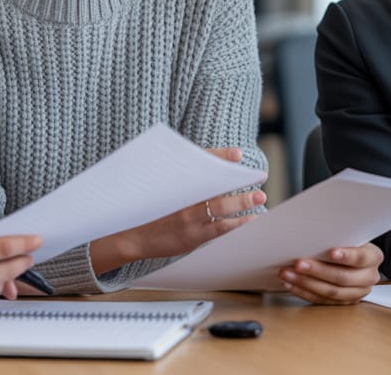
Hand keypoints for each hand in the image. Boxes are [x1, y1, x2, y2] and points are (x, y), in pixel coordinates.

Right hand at [89, 147, 266, 273]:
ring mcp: (188, 218)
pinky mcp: (192, 236)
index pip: (200, 163)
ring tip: (260, 199)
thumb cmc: (149, 212)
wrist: (131, 236)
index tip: (237, 153)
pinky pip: (219, 229)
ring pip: (221, 208)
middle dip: (238, 181)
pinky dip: (237, 224)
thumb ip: (182, 178)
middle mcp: (182, 198)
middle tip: (259, 178)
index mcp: (175, 183)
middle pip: (215, 186)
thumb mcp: (162, 189)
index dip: (219, 156)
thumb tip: (209, 166)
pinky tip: (250, 221)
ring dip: (242, 203)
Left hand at [278, 243, 383, 303]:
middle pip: (343, 278)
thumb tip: (312, 233)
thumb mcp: (349, 234)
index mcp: (373, 257)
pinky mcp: (343, 302)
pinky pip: (322, 300)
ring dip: (306, 283)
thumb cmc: (348, 241)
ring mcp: (357, 292)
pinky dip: (303, 292)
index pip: (361, 257)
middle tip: (298, 263)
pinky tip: (290, 283)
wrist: (354, 255)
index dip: (346, 256)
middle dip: (318, 271)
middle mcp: (368, 277)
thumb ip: (337, 236)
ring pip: (331, 292)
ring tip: (288, 273)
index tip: (331, 252)